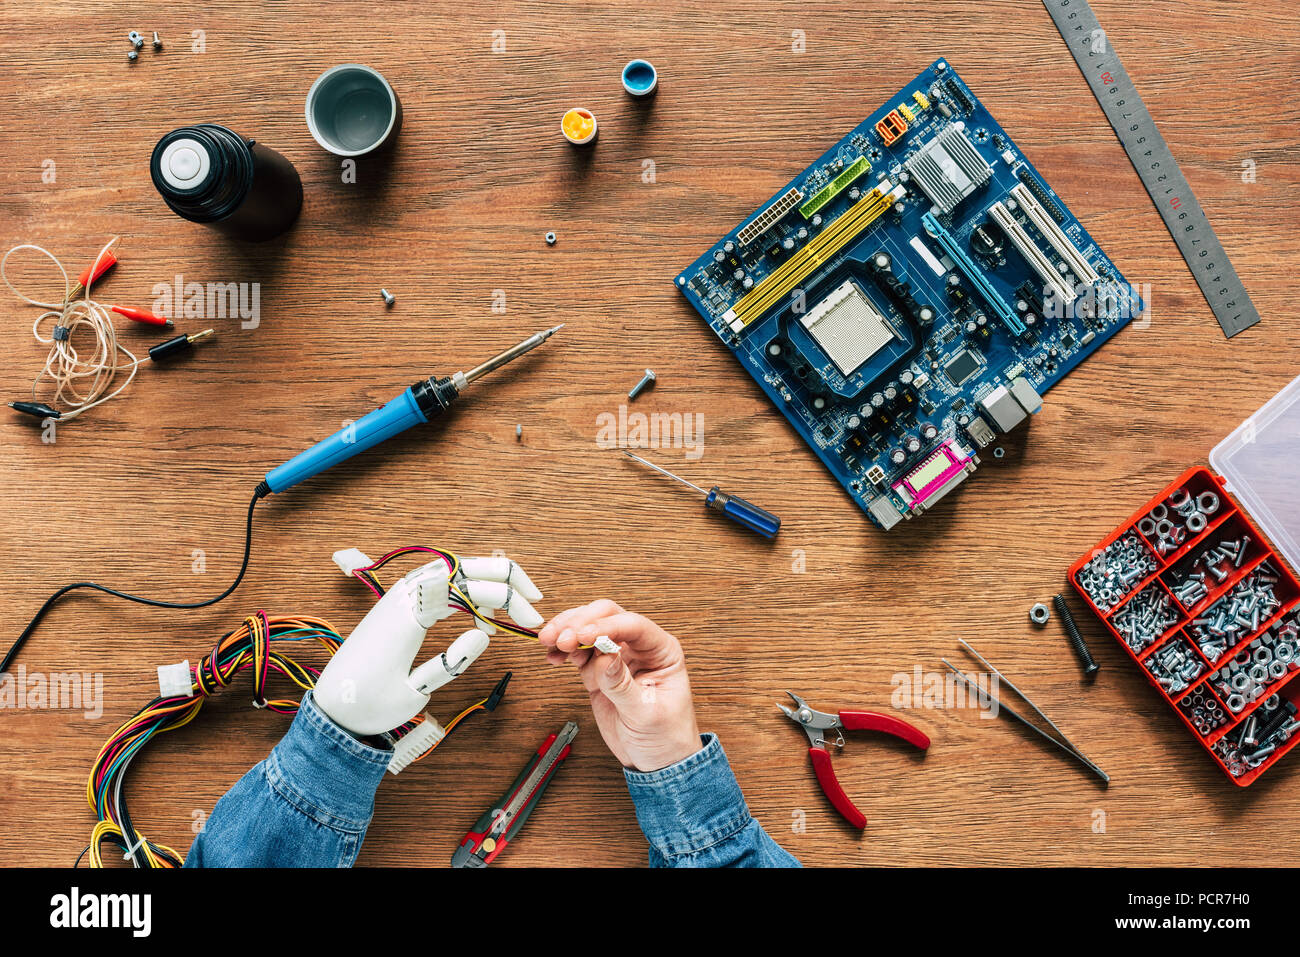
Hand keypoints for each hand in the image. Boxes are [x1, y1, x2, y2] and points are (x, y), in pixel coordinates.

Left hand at [314, 553, 542, 735]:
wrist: (330, 710)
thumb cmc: (368, 705)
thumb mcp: (414, 693)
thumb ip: (451, 662)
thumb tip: (486, 632)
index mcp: (407, 613)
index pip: (469, 586)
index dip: (507, 598)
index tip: (530, 620)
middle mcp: (402, 596)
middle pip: (463, 566)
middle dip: (505, 579)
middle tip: (533, 603)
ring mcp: (399, 597)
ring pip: (453, 569)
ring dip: (487, 580)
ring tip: (512, 605)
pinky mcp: (398, 605)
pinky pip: (439, 583)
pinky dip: (466, 590)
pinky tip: (481, 613)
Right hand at [539, 600, 701, 772]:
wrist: (658, 762)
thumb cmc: (666, 737)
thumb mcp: (646, 713)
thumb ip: (623, 684)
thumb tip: (605, 656)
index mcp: (662, 651)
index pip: (632, 625)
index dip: (605, 627)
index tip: (582, 636)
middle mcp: (639, 648)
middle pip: (607, 617)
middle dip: (581, 623)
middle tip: (560, 639)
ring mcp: (617, 658)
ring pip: (588, 629)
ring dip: (566, 631)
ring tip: (550, 643)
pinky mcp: (599, 673)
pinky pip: (578, 652)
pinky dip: (562, 650)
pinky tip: (552, 655)